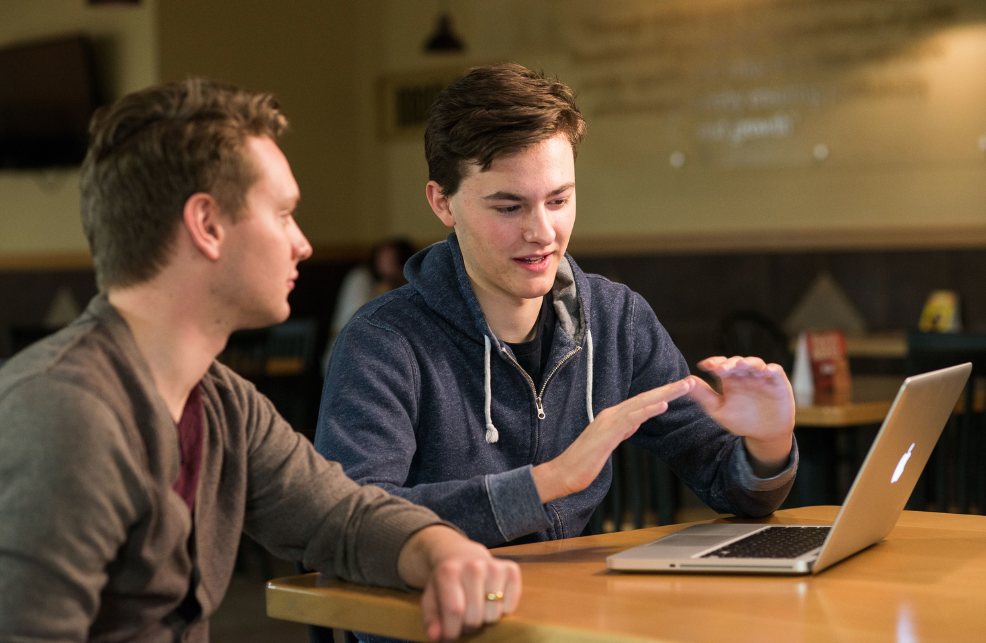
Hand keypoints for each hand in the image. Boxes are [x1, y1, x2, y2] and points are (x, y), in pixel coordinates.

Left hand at [397, 525, 520, 640]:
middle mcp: (473, 566)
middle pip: (474, 618)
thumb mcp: (431, 598)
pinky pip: (510, 607)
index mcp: (449, 571)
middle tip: (463, 617)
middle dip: (467, 626)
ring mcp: (494, 567)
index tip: (449, 636)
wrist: (462, 556)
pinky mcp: (512, 570)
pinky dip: (502, 611)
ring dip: (484, 619)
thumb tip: (434, 636)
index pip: (454, 611)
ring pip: (493, 615)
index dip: (451, 631)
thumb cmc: (445, 582)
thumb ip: (431, 619)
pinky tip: (492, 600)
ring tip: (477, 608)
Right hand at [531, 378, 694, 502]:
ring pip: (641, 403)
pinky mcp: (608, 432)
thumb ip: (621, 431)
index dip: (661, 395)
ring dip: (664, 394)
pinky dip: (649, 410)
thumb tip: (634, 423)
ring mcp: (608, 421)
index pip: (641, 403)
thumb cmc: (583, 463)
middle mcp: (611, 414)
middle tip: (689, 381)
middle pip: (645, 398)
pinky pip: (632, 418)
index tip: (680, 389)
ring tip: (684, 387)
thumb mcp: (608, 444)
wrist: (563, 474)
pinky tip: (663, 405)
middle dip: (668, 389)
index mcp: (612, 417)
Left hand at [688, 356, 794, 476]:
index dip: (714, 362)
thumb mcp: (719, 409)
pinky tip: (766, 371)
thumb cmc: (741, 420)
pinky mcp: (778, 383)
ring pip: (755, 363)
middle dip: (729, 363)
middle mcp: (745, 375)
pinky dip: (772, 369)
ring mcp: (762, 378)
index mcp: (730, 379)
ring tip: (740, 365)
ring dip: (748, 362)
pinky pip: (776, 372)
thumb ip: (704, 395)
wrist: (764, 434)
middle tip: (721, 367)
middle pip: (737, 362)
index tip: (705, 365)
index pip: (721, 365)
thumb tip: (686, 381)